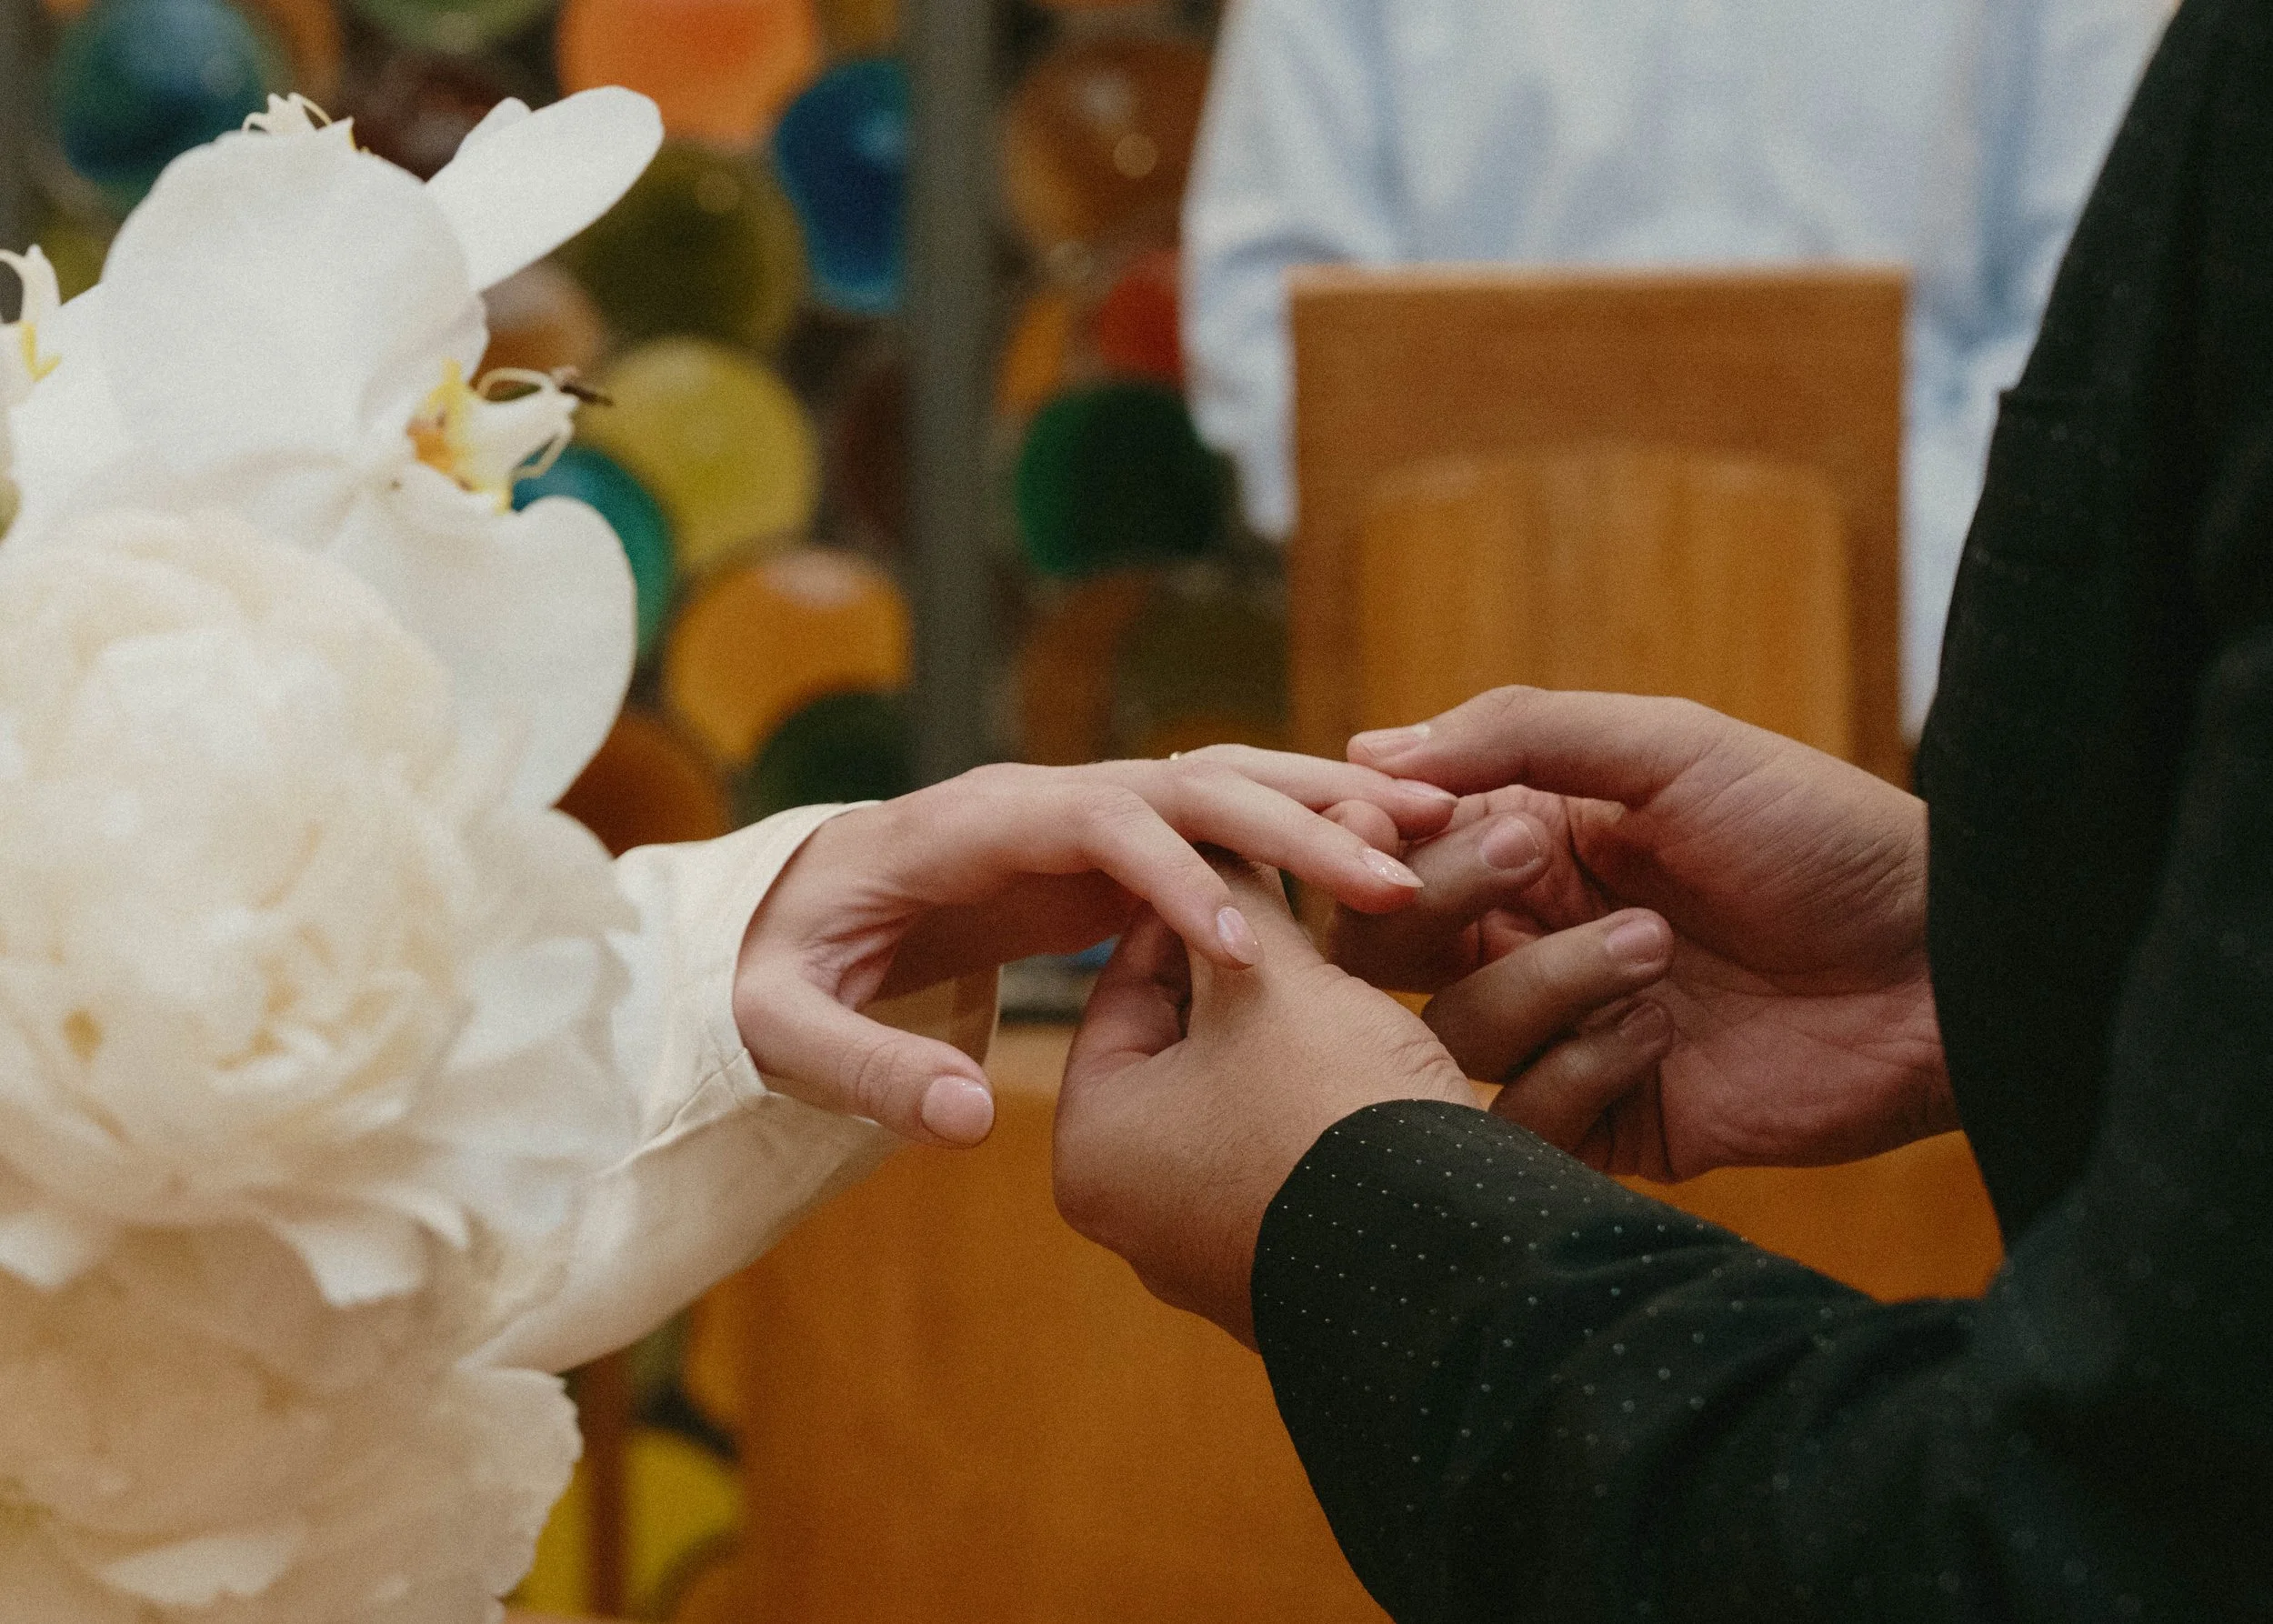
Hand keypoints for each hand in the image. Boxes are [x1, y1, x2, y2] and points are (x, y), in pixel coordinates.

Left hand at [733, 749, 1458, 1146]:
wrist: (795, 907)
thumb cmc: (784, 966)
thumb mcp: (785, 1026)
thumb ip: (865, 1068)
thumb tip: (969, 1121)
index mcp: (968, 825)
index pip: (1088, 825)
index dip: (1166, 877)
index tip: (1243, 949)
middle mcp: (1041, 797)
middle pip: (1183, 781)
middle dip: (1288, 821)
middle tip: (1394, 872)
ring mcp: (1088, 811)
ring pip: (1223, 781)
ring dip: (1323, 802)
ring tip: (1436, 827)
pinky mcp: (1119, 842)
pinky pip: (1226, 822)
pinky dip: (1306, 827)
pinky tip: (1390, 851)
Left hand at [1053, 864, 1669, 1348]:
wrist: (1452, 1268)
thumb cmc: (1332, 1109)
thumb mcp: (1278, 981)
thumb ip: (1238, 902)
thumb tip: (1220, 841)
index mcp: (1094, 1145)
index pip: (1126, 984)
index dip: (1192, 902)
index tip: (1246, 850)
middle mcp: (1136, 1213)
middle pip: (1187, 1043)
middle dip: (1252, 967)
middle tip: (1305, 893)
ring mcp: (1214, 1250)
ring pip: (1251, 1094)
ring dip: (1300, 1025)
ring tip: (1354, 955)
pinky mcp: (1293, 1269)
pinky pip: (1299, 1152)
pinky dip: (1332, 1094)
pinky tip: (1384, 1037)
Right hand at [1342, 687, 1951, 1178]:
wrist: (1950, 964)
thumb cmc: (1822, 833)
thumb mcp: (1673, 745)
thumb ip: (1519, 733)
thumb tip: (1365, 752)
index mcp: (1537, 843)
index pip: (1397, 848)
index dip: (1379, 837)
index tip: (1399, 815)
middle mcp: (1534, 939)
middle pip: (1393, 945)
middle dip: (1443, 901)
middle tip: (1530, 864)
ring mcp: (1570, 1037)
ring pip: (1455, 1033)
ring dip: (1545, 983)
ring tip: (1656, 952)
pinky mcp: (1614, 1124)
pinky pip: (1523, 1121)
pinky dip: (1575, 1072)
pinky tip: (1664, 1036)